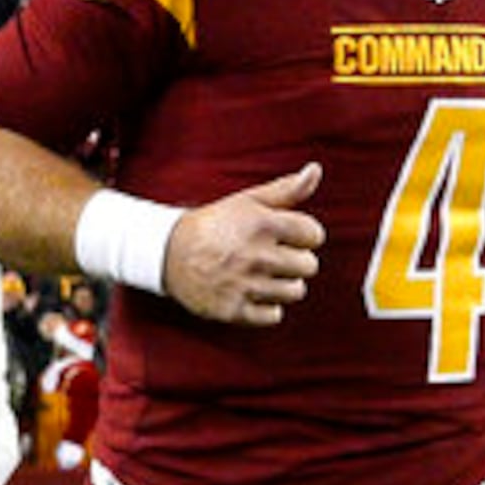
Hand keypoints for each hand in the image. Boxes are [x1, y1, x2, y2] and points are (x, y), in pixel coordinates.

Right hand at [161, 165, 323, 325]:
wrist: (168, 254)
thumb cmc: (215, 224)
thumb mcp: (247, 201)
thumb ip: (286, 188)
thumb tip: (315, 169)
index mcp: (262, 224)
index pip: (314, 234)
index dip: (303, 235)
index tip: (285, 236)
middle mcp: (256, 255)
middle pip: (309, 266)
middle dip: (295, 260)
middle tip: (271, 255)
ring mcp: (246, 285)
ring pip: (296, 291)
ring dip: (284, 284)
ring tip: (262, 274)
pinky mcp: (235, 310)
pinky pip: (275, 315)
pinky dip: (267, 307)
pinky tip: (251, 292)